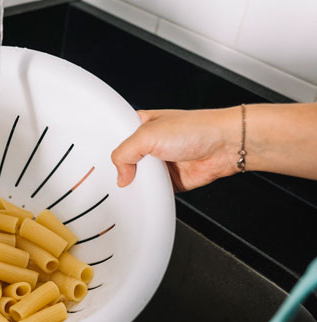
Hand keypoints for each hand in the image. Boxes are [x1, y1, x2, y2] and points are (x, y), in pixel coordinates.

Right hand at [111, 107, 240, 191]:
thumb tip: (121, 175)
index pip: (115, 138)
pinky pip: (155, 192)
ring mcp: (161, 163)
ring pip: (139, 179)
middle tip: (115, 179)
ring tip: (133, 187)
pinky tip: (147, 195)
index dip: (106, 149)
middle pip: (125, 162)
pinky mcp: (171, 180)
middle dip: (122, 172)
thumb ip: (125, 153)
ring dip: (138, 185)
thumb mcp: (148, 134)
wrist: (225, 146)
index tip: (97, 163)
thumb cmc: (195, 128)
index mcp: (141, 125)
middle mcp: (150, 144)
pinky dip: (152, 196)